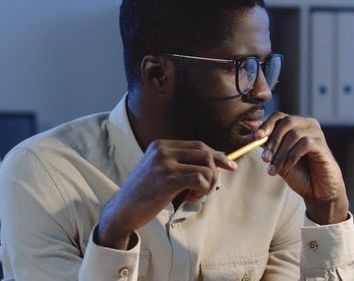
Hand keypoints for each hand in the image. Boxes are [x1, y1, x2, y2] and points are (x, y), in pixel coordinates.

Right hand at [96, 140, 236, 248]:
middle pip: (205, 153)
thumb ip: (181, 164)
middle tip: (211, 188)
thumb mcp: (159, 170)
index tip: (230, 166)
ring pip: (206, 167)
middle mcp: (162, 150)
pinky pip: (200, 180)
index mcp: (160, 145)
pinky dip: (202, 191)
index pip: (198, 145)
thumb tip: (216, 164)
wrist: (123, 209)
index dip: (217, 155)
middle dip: (216, 170)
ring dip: (208, 185)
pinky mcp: (168, 179)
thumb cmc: (144, 193)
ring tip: (197, 195)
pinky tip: (191, 198)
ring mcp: (164, 163)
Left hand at [255, 112, 348, 224]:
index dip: (266, 125)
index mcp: (297, 124)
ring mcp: (317, 134)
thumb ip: (268, 146)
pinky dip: (292, 155)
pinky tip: (288, 166)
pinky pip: (305, 144)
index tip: (256, 138)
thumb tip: (252, 132)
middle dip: (273, 140)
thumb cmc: (298, 173)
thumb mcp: (278, 158)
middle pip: (286, 122)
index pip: (279, 116)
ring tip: (273, 169)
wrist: (317, 191)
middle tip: (264, 158)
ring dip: (280, 153)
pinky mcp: (323, 146)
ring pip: (294, 134)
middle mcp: (308, 125)